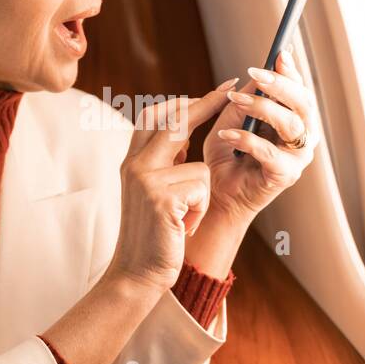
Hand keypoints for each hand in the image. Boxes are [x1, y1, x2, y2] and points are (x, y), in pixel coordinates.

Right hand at [104, 85, 232, 293]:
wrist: (136, 274)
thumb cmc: (153, 234)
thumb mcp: (153, 191)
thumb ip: (163, 161)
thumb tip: (185, 129)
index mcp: (132, 161)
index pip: (156, 116)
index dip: (185, 102)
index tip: (215, 92)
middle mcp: (135, 165)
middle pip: (176, 121)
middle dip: (207, 105)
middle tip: (231, 90)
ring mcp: (146, 180)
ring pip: (199, 167)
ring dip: (201, 195)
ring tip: (184, 217)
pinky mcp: (161, 199)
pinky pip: (202, 189)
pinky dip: (200, 210)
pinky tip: (183, 226)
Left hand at [203, 47, 319, 225]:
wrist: (217, 193)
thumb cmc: (226, 154)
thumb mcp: (230, 119)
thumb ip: (243, 99)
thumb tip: (254, 75)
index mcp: (294, 119)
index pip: (300, 90)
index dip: (292, 72)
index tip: (279, 53)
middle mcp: (302, 137)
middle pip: (304, 103)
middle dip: (281, 84)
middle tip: (256, 73)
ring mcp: (297, 158)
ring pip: (291, 124)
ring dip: (262, 108)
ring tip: (235, 101)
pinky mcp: (285, 176)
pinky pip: (269, 152)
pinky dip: (246, 140)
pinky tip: (225, 135)